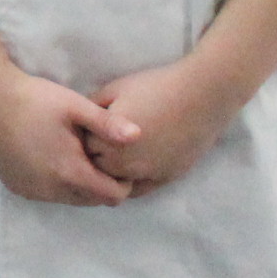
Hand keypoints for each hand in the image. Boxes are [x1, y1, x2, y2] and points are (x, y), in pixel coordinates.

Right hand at [0, 65, 140, 206]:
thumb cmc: (34, 98)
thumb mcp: (74, 106)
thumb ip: (107, 124)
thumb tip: (140, 135)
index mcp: (70, 173)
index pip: (112, 196)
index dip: (122, 182)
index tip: (118, 159)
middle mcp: (51, 190)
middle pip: (91, 200)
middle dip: (100, 183)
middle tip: (96, 154)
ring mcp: (31, 191)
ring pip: (68, 199)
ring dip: (77, 183)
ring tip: (72, 152)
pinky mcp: (16, 187)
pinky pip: (46, 194)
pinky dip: (54, 182)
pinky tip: (48, 155)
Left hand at [88, 59, 245, 195]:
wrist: (199, 95)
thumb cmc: (154, 87)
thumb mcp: (114, 89)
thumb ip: (92, 107)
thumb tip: (78, 120)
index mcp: (109, 142)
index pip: (84, 148)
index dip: (87, 136)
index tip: (91, 127)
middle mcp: (126, 164)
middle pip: (99, 168)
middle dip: (98, 156)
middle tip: (105, 140)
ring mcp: (148, 174)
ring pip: (117, 182)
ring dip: (114, 171)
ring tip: (119, 152)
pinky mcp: (167, 178)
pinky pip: (139, 190)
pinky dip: (131, 182)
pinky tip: (131, 168)